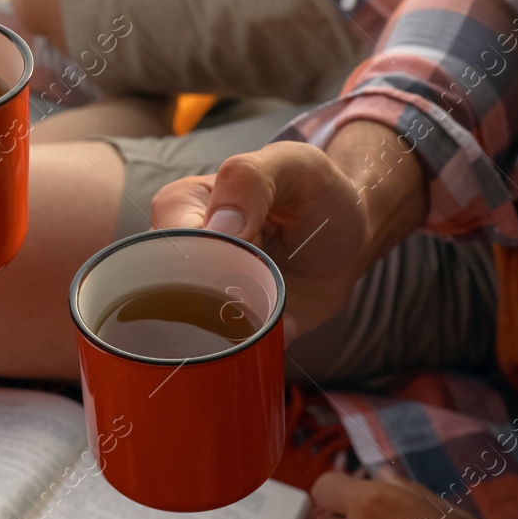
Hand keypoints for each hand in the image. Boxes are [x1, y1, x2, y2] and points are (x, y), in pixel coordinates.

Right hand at [149, 122, 428, 334]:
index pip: (165, 241)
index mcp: (183, 209)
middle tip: (261, 287)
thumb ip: (251, 179)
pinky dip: (261, 346)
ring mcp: (207, 299)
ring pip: (195, 330)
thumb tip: (220, 226)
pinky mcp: (237, 331)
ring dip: (237, 329)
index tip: (246, 249)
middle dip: (217, 299)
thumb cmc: (315, 190)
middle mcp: (184, 258)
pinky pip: (233, 352)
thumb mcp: (293, 166)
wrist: (352, 235)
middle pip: (171, 294)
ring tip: (277, 310)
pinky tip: (288, 325)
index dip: (200, 253)